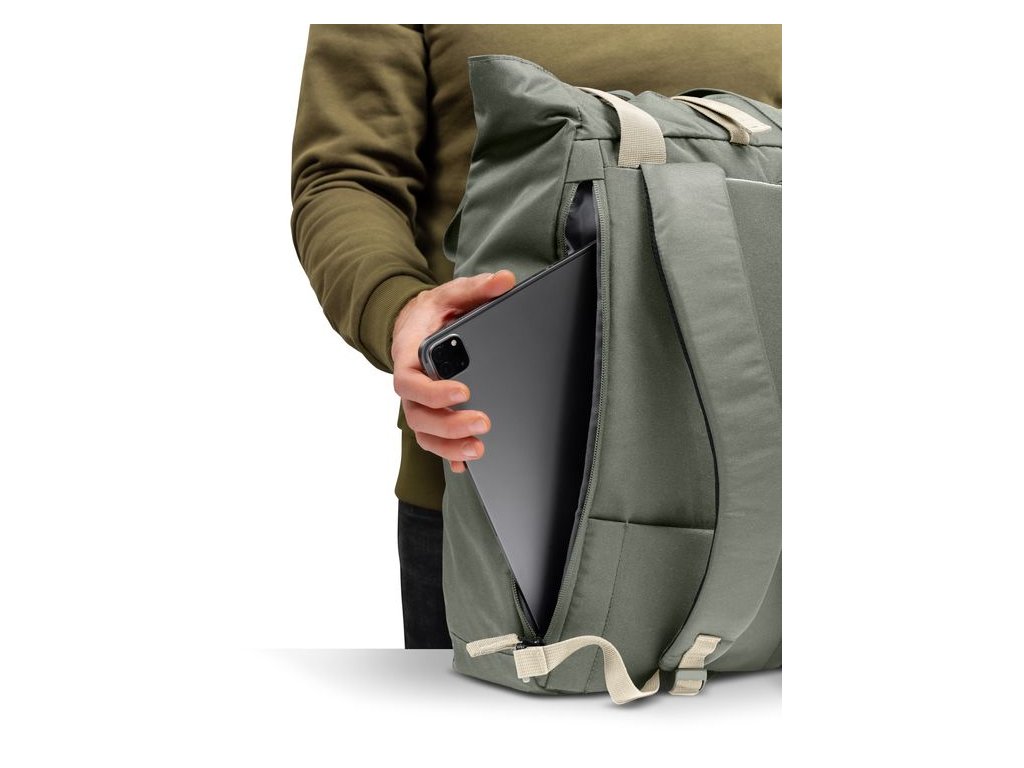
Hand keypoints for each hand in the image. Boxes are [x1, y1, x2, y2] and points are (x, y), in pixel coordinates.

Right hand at [392, 270, 516, 472]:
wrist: (418, 326)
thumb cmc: (433, 313)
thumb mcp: (451, 294)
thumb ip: (476, 288)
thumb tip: (505, 280)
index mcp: (410, 356)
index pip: (411, 381)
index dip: (433, 392)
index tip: (463, 391)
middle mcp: (410, 386)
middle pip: (419, 415)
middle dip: (449, 425)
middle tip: (483, 423)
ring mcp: (419, 404)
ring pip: (425, 434)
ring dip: (449, 447)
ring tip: (478, 450)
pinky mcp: (431, 416)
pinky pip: (434, 443)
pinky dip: (449, 457)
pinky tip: (469, 465)